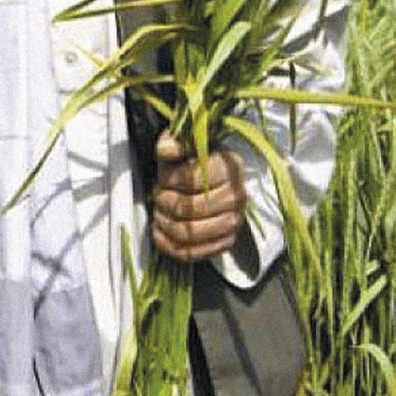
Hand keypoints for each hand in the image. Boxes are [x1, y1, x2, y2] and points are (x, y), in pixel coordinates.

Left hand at [152, 131, 245, 261]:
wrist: (210, 182)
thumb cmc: (192, 162)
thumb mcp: (180, 143)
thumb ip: (172, 142)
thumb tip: (167, 150)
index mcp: (229, 167)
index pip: (193, 179)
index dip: (170, 180)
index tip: (163, 178)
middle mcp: (237, 196)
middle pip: (191, 209)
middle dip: (165, 203)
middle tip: (157, 196)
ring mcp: (234, 222)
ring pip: (189, 233)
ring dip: (165, 224)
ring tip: (159, 213)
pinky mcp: (225, 243)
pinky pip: (192, 253)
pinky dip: (168, 245)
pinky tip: (160, 232)